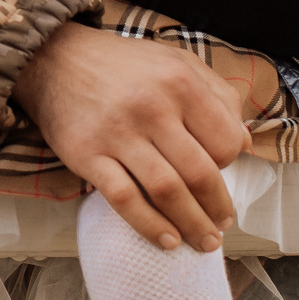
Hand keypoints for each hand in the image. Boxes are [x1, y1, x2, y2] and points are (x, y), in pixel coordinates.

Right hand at [12, 23, 250, 251]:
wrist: (54, 58)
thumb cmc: (123, 64)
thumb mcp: (176, 60)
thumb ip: (217, 94)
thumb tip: (244, 141)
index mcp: (180, 82)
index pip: (225, 141)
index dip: (231, 164)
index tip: (223, 174)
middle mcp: (151, 107)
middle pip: (200, 173)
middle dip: (218, 208)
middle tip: (223, 225)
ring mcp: (117, 133)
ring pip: (167, 192)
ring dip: (192, 224)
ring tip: (204, 241)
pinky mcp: (87, 154)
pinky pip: (124, 199)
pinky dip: (150, 225)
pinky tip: (168, 240)